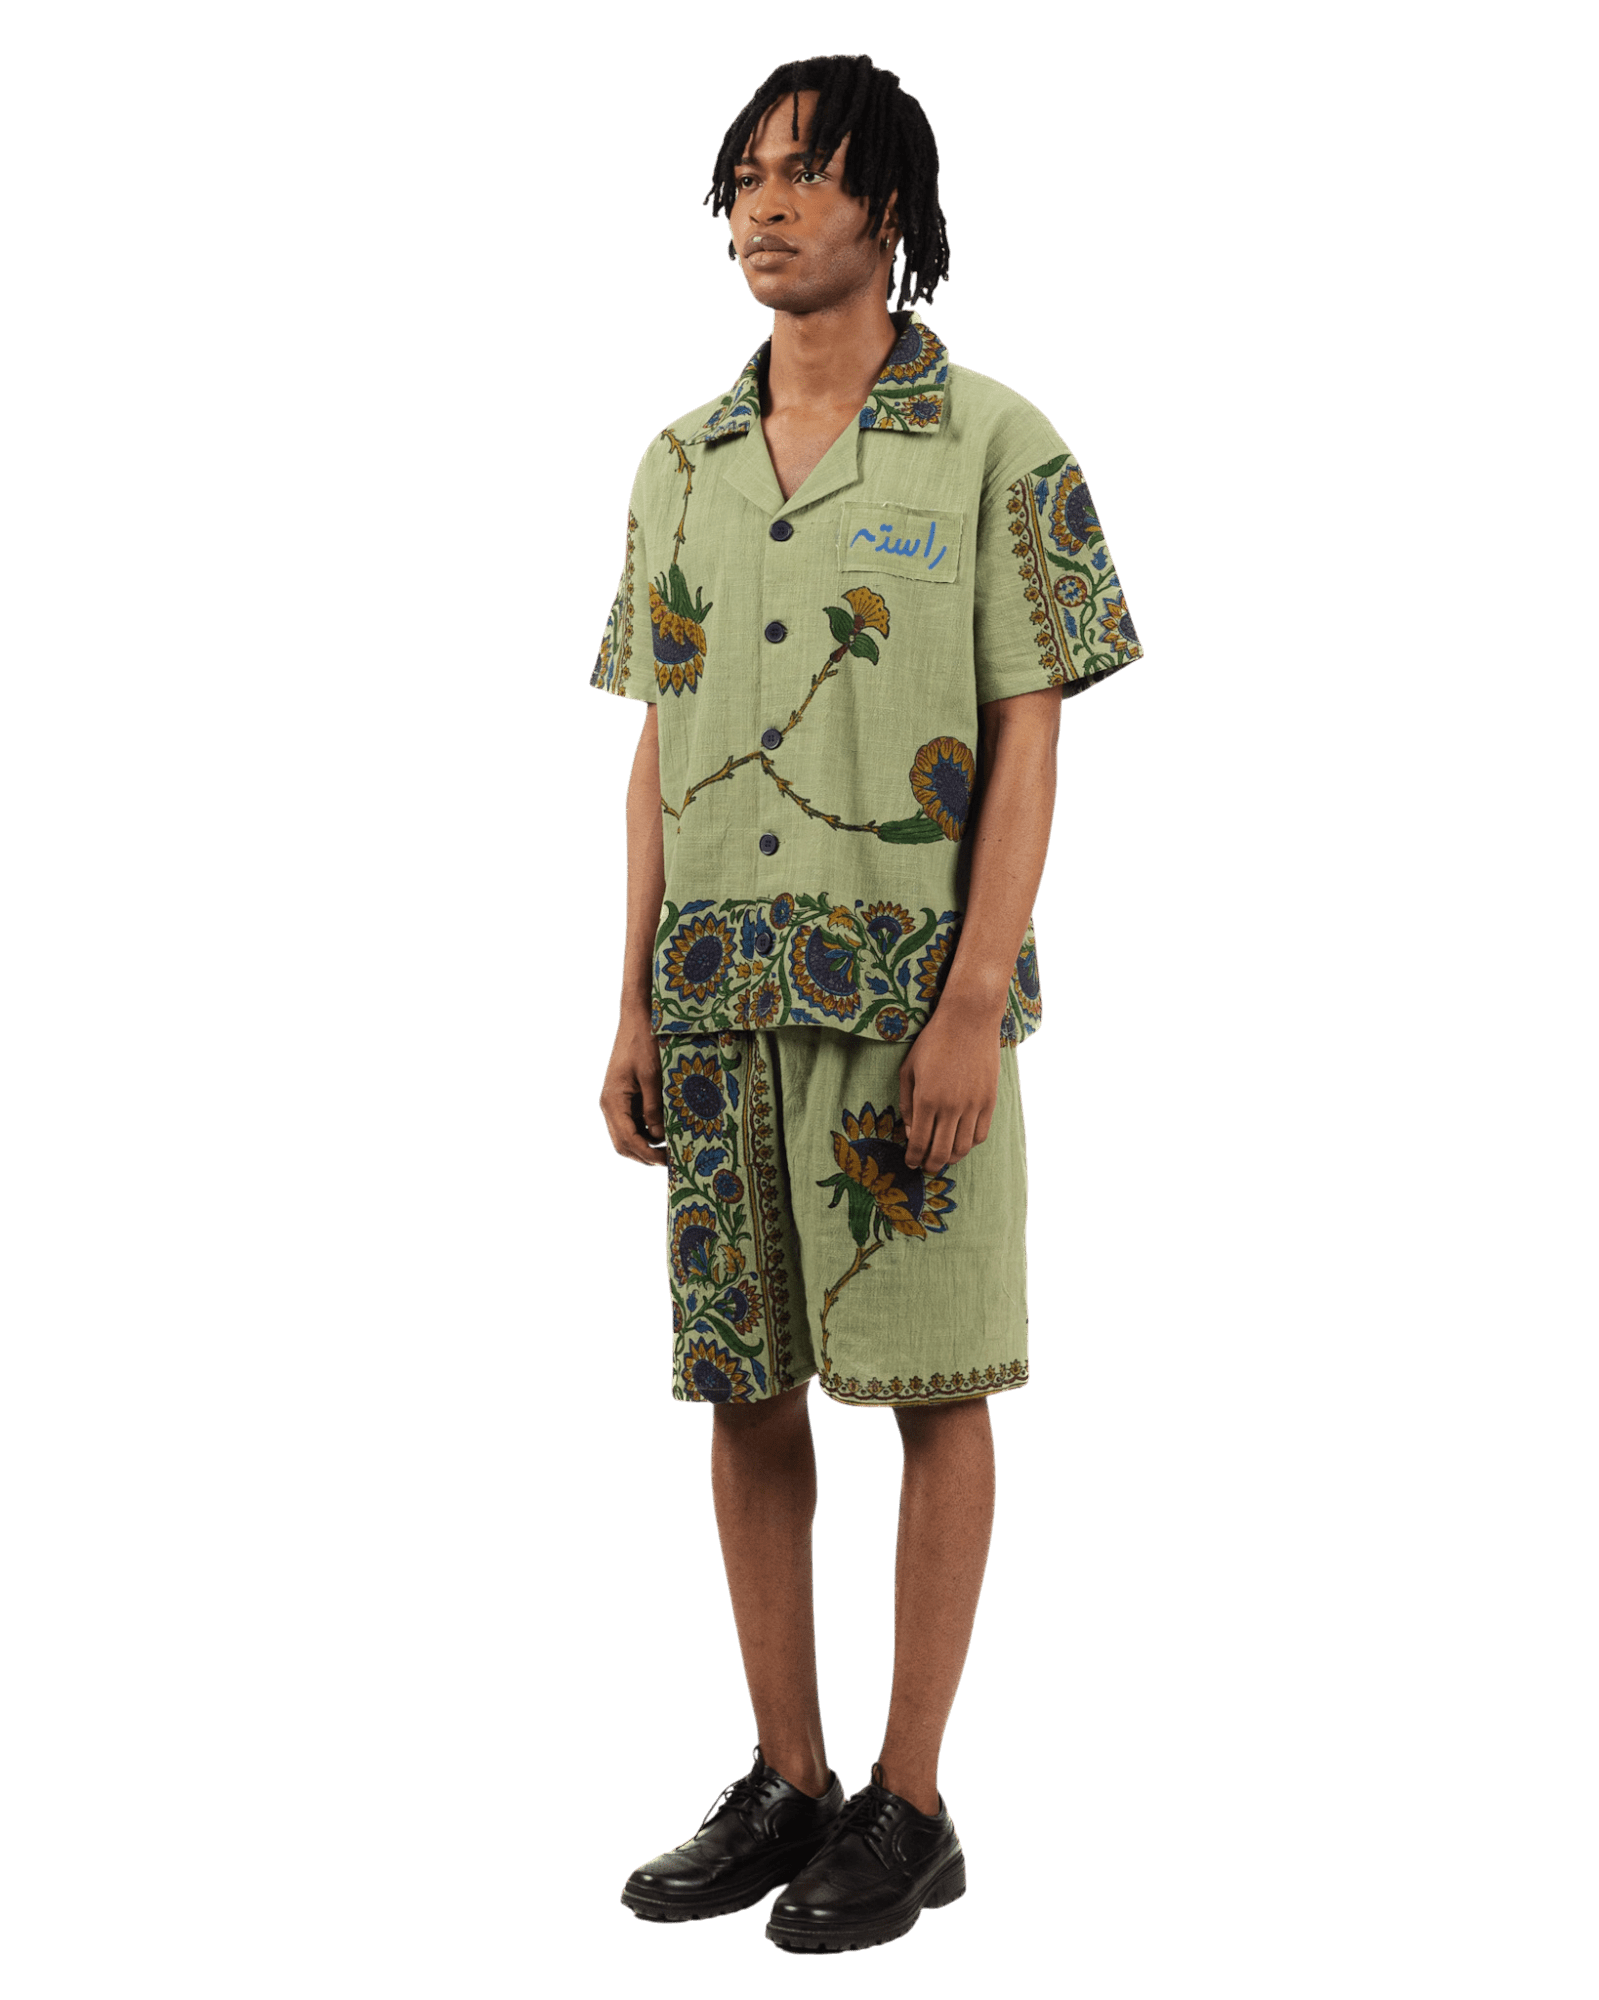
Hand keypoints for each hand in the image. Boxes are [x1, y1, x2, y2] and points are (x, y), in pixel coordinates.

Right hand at [600, 1007, 666, 1166]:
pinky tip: (664, 1134)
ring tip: (670, 1150)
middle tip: (671, 1160)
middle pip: (623, 1143)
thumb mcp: (652, 1076)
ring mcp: (616, 1101)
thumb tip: (659, 1135)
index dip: (647, 1154)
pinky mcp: (625, 1097)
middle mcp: (610, 1104)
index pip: (627, 1139)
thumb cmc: (644, 1042)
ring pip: (626, 1136)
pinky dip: (646, 1134)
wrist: (638, 1018)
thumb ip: (654, 1108)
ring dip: (645, 1146)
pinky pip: (632, 1123)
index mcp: (612, 1100)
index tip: (668, 1161)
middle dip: (644, 1155)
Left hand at [898, 997, 1002, 1172]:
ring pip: (962, 1148)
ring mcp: (973, 1105)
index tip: (911, 1163)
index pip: (919, 1142)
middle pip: (941, 1152)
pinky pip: (980, 1134)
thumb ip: (907, 1103)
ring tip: (943, 1158)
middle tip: (926, 1167)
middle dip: (931, 1165)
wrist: (969, 1020)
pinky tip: (960, 1142)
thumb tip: (911, 1132)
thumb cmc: (933, 1042)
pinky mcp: (989, 1101)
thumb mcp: (909, 1069)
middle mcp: (950, 1107)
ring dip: (951, 1158)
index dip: (914, 1158)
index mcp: (927, 1099)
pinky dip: (969, 1144)